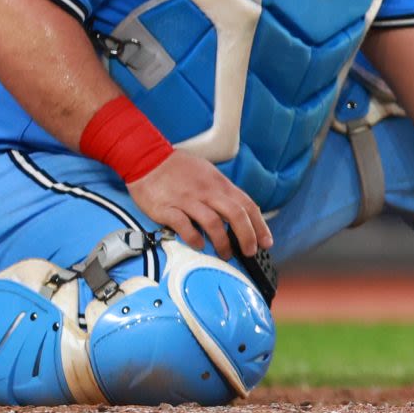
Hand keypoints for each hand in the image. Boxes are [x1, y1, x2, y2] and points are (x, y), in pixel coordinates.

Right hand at [128, 151, 272, 255]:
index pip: (246, 204)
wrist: (147, 158)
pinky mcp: (167, 208)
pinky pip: (184, 225)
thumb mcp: (208, 173)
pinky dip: (194, 237)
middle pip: (235, 214)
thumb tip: (238, 213)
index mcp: (219, 183)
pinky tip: (199, 245)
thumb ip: (222, 192)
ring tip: (226, 254)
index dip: (259, 224)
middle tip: (250, 252)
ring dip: (222, 242)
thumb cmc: (179, 168)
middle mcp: (207, 191)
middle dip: (247, 236)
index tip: (266, 241)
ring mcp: (187, 200)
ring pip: (212, 222)